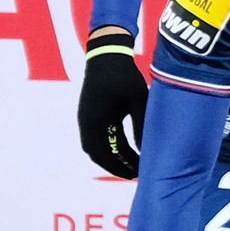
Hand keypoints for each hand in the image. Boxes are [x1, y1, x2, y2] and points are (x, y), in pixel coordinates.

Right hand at [78, 36, 146, 176]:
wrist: (106, 56)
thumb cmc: (124, 76)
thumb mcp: (138, 101)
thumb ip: (141, 126)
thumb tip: (145, 151)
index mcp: (98, 121)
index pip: (110, 153)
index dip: (124, 165)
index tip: (140, 172)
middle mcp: (87, 123)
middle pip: (98, 155)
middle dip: (115, 167)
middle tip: (134, 174)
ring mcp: (85, 119)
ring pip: (93, 149)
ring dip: (109, 159)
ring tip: (128, 165)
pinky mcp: (87, 115)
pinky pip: (92, 139)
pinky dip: (104, 149)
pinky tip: (120, 151)